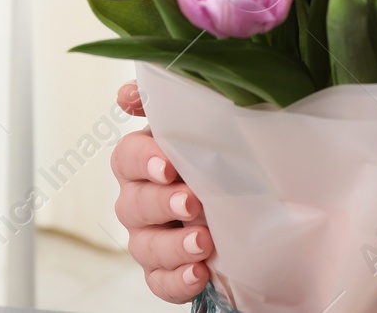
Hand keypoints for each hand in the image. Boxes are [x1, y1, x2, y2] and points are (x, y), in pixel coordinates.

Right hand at [112, 80, 216, 303]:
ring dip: (172, 246)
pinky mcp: (164, 270)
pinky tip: (199, 273)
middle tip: (193, 203)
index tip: (168, 166)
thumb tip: (127, 94)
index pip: (126, 157)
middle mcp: (138, 199)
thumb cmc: (219, 152)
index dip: (143, 161)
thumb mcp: (203, 120)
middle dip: (162, 204)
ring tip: (203, 242)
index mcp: (143, 160)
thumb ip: (168, 101)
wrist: (249, 199)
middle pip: (133, 204)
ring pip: (143, 246)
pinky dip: (176, 280)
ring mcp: (149, 237)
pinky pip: (159, 282)